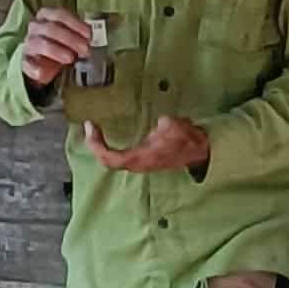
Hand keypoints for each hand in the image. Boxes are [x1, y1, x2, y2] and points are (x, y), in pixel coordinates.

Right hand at [16, 6, 95, 88]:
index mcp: (46, 16)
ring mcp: (29, 44)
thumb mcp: (71, 37)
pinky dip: (35, 68)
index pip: (60, 14)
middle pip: (51, 28)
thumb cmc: (60, 46)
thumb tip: (102, 34)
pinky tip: (43, 73)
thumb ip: (82, 34)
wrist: (42, 64)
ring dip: (56, 50)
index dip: (75, 23)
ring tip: (70, 59)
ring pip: (40, 43)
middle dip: (70, 38)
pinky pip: (27, 63)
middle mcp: (35, 27)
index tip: (89, 35)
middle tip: (85, 49)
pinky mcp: (24, 61)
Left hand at [83, 115, 208, 173]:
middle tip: (89, 129)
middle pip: (106, 160)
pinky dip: (109, 148)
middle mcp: (137, 164)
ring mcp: (139, 164)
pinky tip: (108, 137)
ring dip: (101, 147)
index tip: (90, 128)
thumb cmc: (186, 140)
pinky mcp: (142, 160)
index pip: (110, 157)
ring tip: (94, 132)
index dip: (96, 145)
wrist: (199, 151)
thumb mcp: (172, 126)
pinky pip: (119, 157)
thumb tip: (159, 123)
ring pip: (112, 160)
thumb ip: (162, 124)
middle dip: (95, 145)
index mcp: (141, 157)